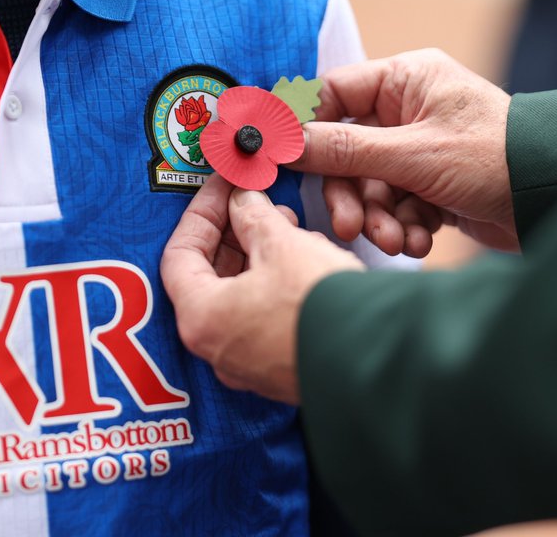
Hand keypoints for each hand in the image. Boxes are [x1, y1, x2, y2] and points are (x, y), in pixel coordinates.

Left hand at [161, 173, 362, 403]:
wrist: (378, 361)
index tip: (223, 188)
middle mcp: (217, 348)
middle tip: (255, 203)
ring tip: (289, 227)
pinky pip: (265, 316)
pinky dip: (276, 283)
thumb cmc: (321, 307)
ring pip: (240, 295)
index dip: (202, 212)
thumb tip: (243, 200)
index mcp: (201, 318)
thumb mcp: (282, 245)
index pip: (179, 254)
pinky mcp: (280, 367)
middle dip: (234, 232)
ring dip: (259, 254)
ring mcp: (249, 363)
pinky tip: (306, 259)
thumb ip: (253, 216)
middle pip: (209, 275)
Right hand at [292, 49, 518, 252]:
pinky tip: (420, 241)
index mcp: (405, 80)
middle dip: (350, 194)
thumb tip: (280, 142)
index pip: (332, 95)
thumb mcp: (412, 154)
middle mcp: (409, 109)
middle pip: (346, 150)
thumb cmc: (495, 157)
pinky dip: (403, 226)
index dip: (305, 128)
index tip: (282, 160)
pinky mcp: (433, 185)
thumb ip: (342, 150)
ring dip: (378, 218)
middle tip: (349, 226)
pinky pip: (397, 205)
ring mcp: (421, 148)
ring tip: (396, 241)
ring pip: (371, 185)